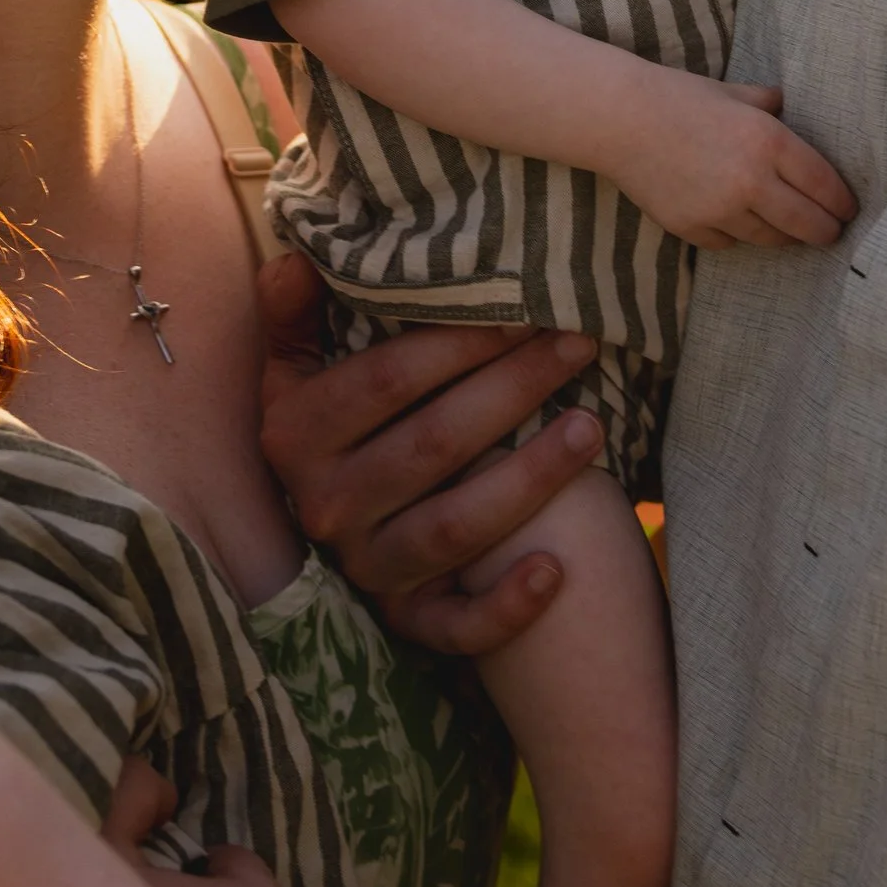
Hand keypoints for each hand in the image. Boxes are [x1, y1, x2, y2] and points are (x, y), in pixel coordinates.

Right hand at [257, 252, 601, 660]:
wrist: (330, 534)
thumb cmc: (333, 429)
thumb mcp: (296, 373)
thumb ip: (295, 316)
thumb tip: (295, 259)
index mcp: (297, 437)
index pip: (385, 382)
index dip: (458, 344)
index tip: (526, 312)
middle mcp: (326, 507)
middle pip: (433, 445)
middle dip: (513, 389)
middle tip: (578, 347)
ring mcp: (367, 569)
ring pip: (456, 527)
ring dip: (530, 478)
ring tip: (592, 426)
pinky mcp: (405, 622)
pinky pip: (456, 626)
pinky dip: (505, 606)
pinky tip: (556, 569)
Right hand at [605, 66, 852, 249]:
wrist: (618, 118)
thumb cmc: (677, 96)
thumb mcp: (732, 92)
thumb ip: (767, 102)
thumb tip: (788, 105)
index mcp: (768, 141)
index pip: (824, 185)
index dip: (842, 203)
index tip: (848, 211)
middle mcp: (750, 180)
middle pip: (808, 224)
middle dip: (826, 231)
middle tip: (831, 233)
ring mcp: (720, 209)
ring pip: (771, 239)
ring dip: (784, 236)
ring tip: (789, 231)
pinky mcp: (692, 227)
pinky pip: (729, 243)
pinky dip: (737, 235)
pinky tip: (737, 222)